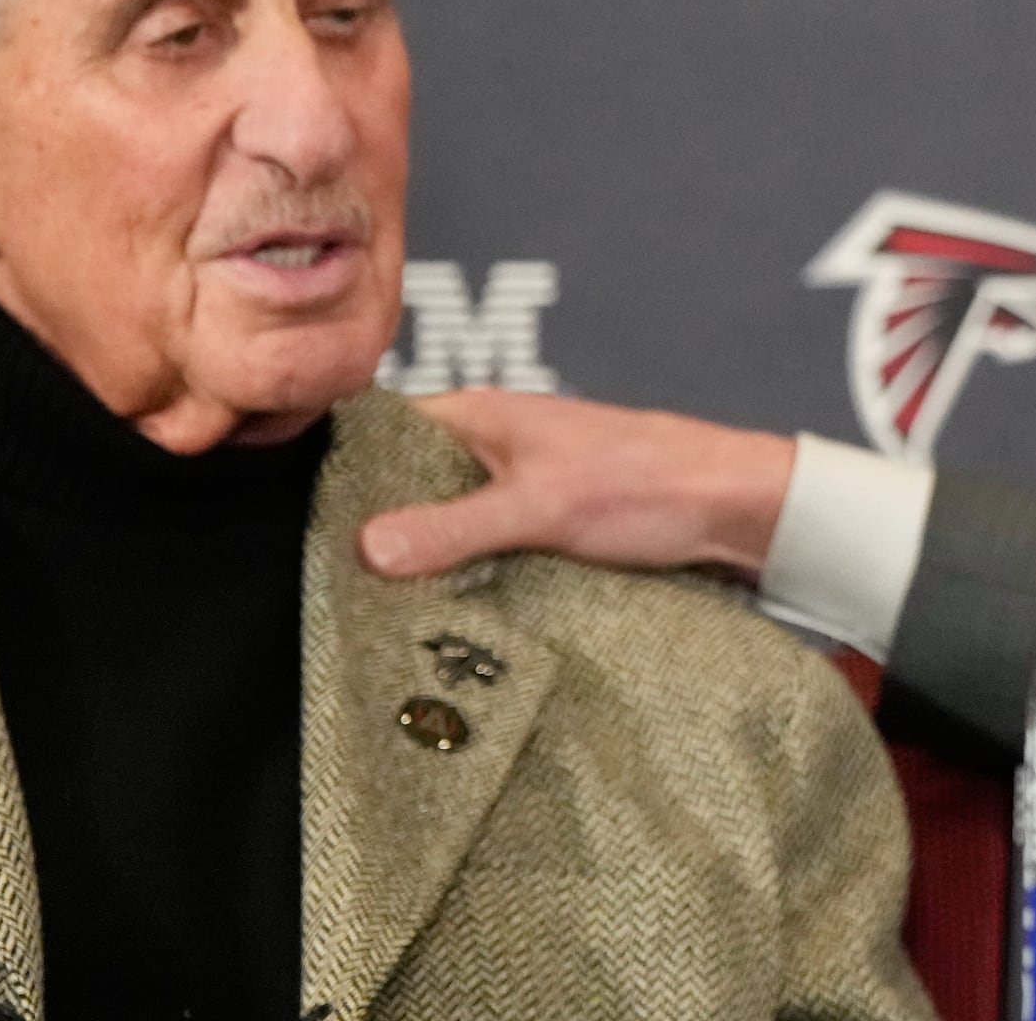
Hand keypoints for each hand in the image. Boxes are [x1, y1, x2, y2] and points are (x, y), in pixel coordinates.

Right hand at [358, 389, 799, 582]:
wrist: (739, 511)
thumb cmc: (650, 483)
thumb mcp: (541, 507)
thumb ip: (456, 526)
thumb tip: (366, 546)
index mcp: (485, 417)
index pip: (384, 431)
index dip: (341, 472)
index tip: (296, 525)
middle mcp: (497, 445)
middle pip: (410, 485)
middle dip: (376, 530)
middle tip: (325, 588)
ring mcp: (524, 487)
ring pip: (449, 523)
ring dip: (424, 562)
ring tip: (369, 615)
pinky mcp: (549, 529)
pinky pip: (488, 551)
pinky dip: (468, 577)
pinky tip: (442, 618)